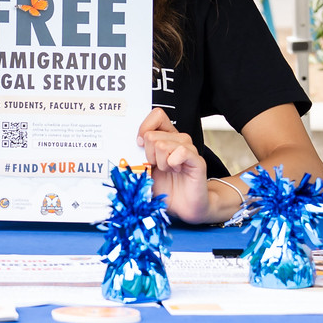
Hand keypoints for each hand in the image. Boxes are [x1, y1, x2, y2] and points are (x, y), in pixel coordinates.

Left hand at [136, 106, 212, 222]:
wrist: (183, 207)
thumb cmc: (164, 188)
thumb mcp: (144, 171)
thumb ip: (137, 157)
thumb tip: (125, 147)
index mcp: (166, 137)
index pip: (156, 115)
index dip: (144, 128)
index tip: (140, 146)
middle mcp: (178, 140)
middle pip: (152, 135)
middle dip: (149, 155)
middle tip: (158, 167)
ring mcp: (189, 149)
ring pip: (163, 145)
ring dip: (161, 163)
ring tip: (169, 171)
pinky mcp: (197, 160)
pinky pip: (181, 152)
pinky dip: (173, 164)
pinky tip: (177, 171)